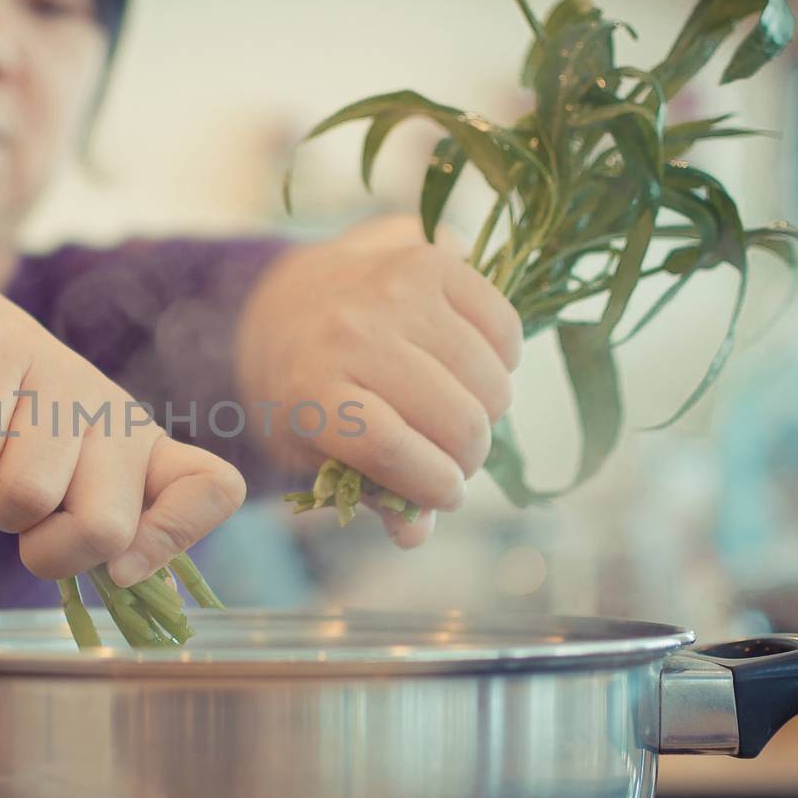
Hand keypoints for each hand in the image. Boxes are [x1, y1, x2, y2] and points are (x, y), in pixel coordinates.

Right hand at [0, 253, 245, 585]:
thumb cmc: (4, 433)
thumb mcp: (59, 490)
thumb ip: (100, 535)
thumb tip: (133, 581)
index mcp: (142, 450)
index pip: (215, 488)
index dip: (173, 539)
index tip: (119, 569)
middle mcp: (114, 412)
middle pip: (106, 528)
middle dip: (45, 551)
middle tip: (24, 516)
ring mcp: (62, 376)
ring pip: (29, 494)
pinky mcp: (1, 350)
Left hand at [235, 214, 522, 548]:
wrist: (291, 302)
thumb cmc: (308, 392)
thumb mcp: (316, 452)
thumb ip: (368, 493)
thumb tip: (414, 536)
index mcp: (310, 388)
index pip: (391, 449)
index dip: (433, 486)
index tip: (447, 496)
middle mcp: (351, 332)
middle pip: (455, 420)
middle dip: (467, 458)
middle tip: (453, 459)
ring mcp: (395, 291)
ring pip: (491, 382)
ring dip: (489, 414)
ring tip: (458, 414)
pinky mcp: (434, 262)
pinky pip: (506, 330)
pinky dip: (504, 362)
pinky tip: (471, 368)